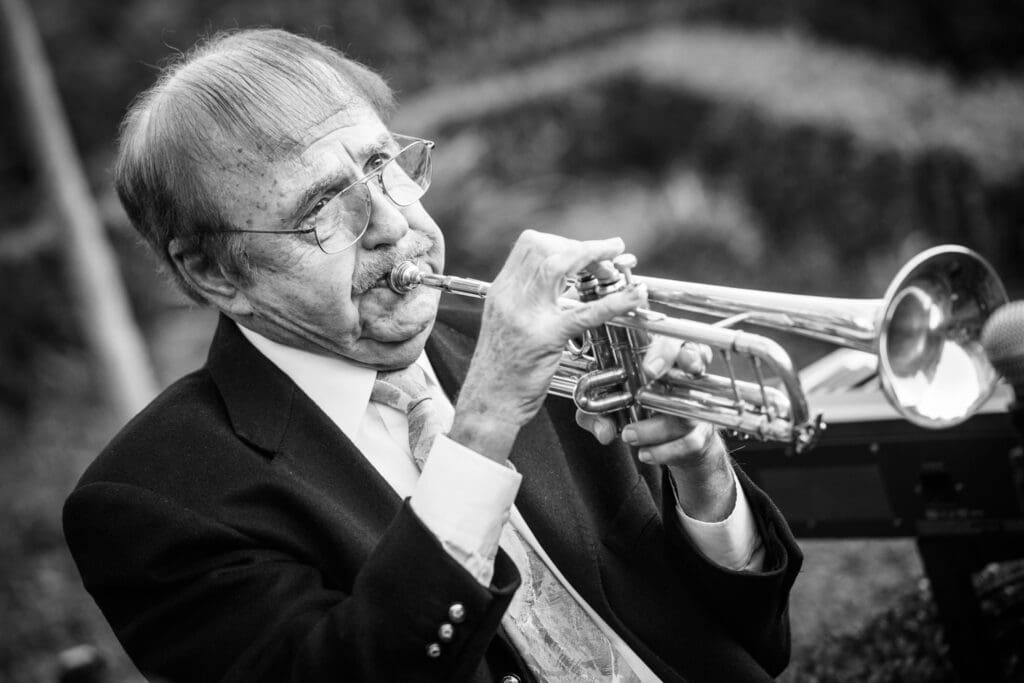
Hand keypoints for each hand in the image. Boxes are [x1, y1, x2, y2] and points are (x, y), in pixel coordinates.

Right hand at [451, 230, 646, 461]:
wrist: (488, 405)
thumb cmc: (500, 372)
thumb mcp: (506, 327)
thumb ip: (525, 303)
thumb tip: (556, 289)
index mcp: (501, 291)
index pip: (529, 244)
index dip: (562, 240)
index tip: (584, 251)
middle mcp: (509, 297)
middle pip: (545, 247)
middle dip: (581, 245)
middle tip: (607, 256)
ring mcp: (525, 316)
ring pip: (559, 265)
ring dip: (593, 256)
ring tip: (617, 262)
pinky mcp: (544, 339)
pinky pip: (583, 312)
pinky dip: (613, 301)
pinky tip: (634, 296)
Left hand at [576, 336, 736, 521]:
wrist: (676, 446)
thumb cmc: (642, 413)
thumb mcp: (611, 408)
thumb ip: (598, 415)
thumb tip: (603, 430)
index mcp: (664, 359)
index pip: (673, 340)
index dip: (666, 351)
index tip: (649, 369)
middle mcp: (687, 376)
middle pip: (693, 359)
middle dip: (670, 370)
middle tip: (645, 390)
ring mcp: (699, 404)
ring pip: (684, 410)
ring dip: (652, 428)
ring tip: (630, 435)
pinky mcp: (704, 433)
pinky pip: (689, 442)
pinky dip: (664, 451)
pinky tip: (646, 452)